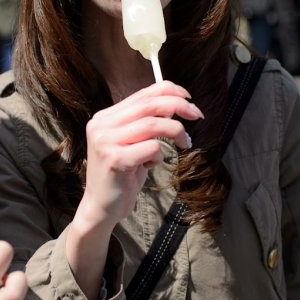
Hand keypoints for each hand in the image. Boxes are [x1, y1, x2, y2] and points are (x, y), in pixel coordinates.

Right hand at [66, 82, 201, 297]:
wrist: (101, 208)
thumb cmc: (122, 176)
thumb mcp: (132, 144)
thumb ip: (145, 123)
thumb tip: (174, 105)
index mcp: (104, 117)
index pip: (141, 94)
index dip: (168, 91)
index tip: (188, 98)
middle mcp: (101, 125)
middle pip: (148, 105)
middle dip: (179, 106)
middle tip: (198, 115)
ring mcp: (105, 141)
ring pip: (153, 124)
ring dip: (176, 131)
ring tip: (185, 142)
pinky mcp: (115, 160)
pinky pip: (151, 148)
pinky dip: (160, 155)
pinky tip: (152, 165)